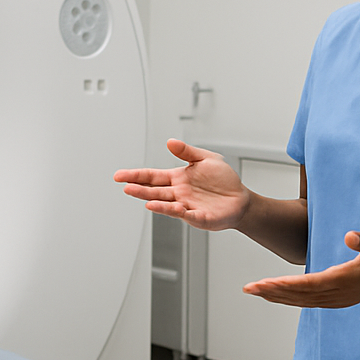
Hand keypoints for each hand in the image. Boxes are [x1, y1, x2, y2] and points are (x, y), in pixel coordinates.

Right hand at [113, 138, 249, 230]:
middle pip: (154, 191)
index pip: (152, 177)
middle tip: (125, 187)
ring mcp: (187, 206)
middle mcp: (178, 194)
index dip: (135, 176)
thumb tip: (170, 142)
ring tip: (143, 198)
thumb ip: (187, 152)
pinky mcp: (199, 217)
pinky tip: (170, 208)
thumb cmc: (224, 180)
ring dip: (154, 201)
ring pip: (166, 204)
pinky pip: (187, 215)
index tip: (120, 176)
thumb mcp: (206, 158)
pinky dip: (177, 212)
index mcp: (177, 178)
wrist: (240, 199)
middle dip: (139, 189)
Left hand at [243, 231, 359, 307]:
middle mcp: (334, 294)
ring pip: (298, 301)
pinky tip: (270, 295)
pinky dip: (285, 299)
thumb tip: (349, 236)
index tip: (266, 282)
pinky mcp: (330, 301)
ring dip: (274, 296)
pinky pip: (303, 302)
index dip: (286, 284)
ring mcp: (331, 300)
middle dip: (272, 291)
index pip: (309, 284)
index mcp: (342, 279)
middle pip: (298, 295)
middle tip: (249, 287)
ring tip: (252, 291)